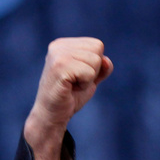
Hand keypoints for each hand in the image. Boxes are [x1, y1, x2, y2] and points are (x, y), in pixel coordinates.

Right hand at [24, 37, 113, 159]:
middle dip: (93, 70)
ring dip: (88, 78)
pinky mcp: (59, 67)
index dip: (95, 65)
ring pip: (95, 60)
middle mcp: (58, 46)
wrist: (53, 115)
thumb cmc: (71, 96)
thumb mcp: (90, 78)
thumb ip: (102, 67)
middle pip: (97, 49)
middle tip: (75, 82)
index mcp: (64, 44)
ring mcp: (57, 55)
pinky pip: (89, 73)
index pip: (97, 45)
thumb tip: (106, 61)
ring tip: (72, 85)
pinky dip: (85, 84)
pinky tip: (70, 88)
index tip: (78, 76)